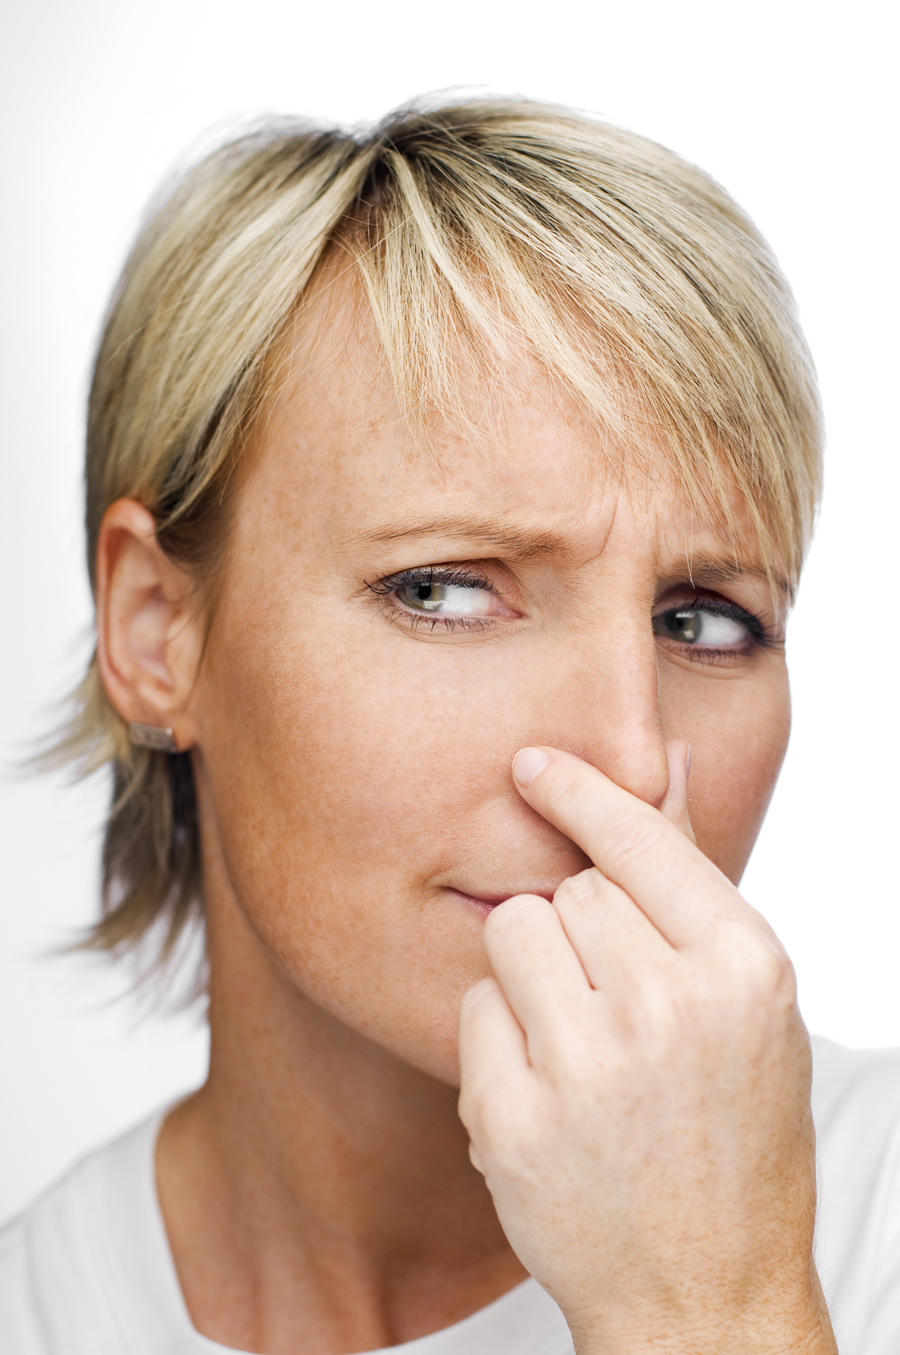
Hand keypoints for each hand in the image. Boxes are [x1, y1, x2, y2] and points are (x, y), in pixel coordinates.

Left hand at [457, 743, 835, 1354]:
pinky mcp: (517, 1120)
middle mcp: (670, 1007)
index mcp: (742, 967)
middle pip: (569, 888)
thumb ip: (692, 878)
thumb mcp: (750, 1002)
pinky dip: (500, 1041)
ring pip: (513, 932)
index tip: (533, 763)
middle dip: (577, 928)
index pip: (640, 839)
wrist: (707, 1291)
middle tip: (612, 999)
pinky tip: (549, 1093)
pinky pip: (476, 1012)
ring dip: (533, 973)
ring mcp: (590, 1067)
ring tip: (579, 1039)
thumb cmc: (734, 1134)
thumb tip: (661, 759)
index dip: (581, 792)